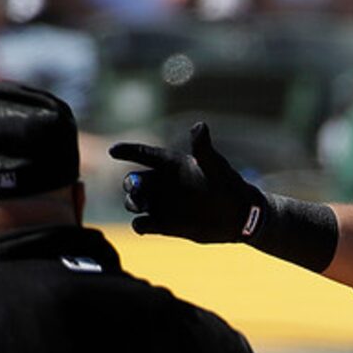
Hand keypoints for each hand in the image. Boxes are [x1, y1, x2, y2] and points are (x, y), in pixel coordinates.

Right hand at [108, 121, 264, 242]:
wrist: (239, 217)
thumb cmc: (229, 186)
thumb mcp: (215, 167)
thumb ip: (204, 149)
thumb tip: (199, 126)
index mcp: (172, 165)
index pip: (145, 154)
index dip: (128, 151)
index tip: (113, 151)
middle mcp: (164, 184)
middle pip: (135, 181)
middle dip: (130, 184)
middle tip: (136, 189)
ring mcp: (164, 205)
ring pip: (136, 202)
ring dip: (133, 203)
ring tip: (140, 205)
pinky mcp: (167, 225)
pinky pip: (144, 224)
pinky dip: (140, 225)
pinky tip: (144, 225)